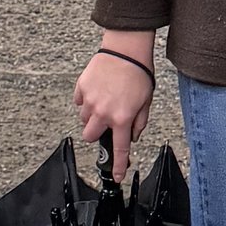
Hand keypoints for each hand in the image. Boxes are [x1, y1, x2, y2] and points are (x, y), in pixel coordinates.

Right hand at [76, 31, 157, 183]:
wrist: (126, 49)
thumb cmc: (139, 73)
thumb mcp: (146, 102)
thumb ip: (139, 122)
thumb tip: (133, 136)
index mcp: (122, 118)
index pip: (119, 149)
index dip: (117, 165)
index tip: (116, 176)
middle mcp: (103, 112)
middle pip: (90, 137)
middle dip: (97, 133)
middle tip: (106, 122)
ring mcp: (90, 100)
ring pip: (84, 119)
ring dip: (92, 116)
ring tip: (104, 100)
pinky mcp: (81, 88)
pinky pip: (79, 102)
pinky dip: (86, 100)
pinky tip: (97, 90)